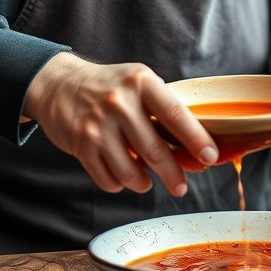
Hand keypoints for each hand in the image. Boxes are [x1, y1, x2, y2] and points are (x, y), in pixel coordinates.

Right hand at [22, 52, 218, 196]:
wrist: (59, 84)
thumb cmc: (110, 87)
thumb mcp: (139, 84)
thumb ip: (164, 110)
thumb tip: (196, 147)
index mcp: (142, 82)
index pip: (175, 115)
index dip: (196, 139)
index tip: (211, 157)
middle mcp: (120, 102)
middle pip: (155, 149)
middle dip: (173, 174)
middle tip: (181, 188)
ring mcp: (99, 125)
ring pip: (130, 171)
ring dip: (143, 183)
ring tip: (147, 181)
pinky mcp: (81, 144)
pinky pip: (108, 179)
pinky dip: (119, 184)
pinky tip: (122, 176)